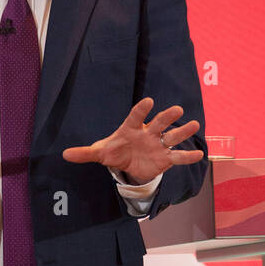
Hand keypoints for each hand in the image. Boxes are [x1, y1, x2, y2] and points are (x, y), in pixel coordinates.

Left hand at [62, 97, 202, 184]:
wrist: (128, 163)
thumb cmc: (114, 152)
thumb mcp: (100, 153)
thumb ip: (85, 153)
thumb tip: (64, 155)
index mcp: (132, 128)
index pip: (136, 116)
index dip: (142, 109)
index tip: (149, 102)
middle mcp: (148, 133)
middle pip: (159, 123)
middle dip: (167, 117)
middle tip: (177, 110)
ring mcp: (159, 144)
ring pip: (173, 136)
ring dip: (183, 131)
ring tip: (194, 125)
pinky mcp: (166, 158)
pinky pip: (178, 156)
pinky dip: (188, 156)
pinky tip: (199, 155)